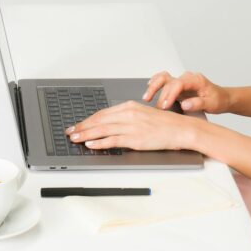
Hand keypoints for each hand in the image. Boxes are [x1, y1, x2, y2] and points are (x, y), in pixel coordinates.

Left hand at [64, 100, 197, 150]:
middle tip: (70, 132)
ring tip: (75, 139)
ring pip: (102, 130)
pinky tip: (91, 144)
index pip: (102, 113)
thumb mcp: (143, 114)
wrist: (180, 129)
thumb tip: (110, 123)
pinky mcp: (135, 139)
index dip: (88, 120)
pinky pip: (113, 140)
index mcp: (130, 106)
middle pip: (99, 120)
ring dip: (86, 134)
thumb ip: (127, 117)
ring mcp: (131, 126)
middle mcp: (128, 114)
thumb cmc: (164, 124)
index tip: (78, 124)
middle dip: (82, 127)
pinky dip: (100, 143)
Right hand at [142, 70, 229, 113]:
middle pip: (168, 80)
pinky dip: (155, 83)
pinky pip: (163, 80)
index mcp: (196, 80)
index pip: (178, 83)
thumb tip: (184, 104)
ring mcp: (181, 81)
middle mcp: (187, 78)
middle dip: (160, 93)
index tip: (165, 106)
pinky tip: (149, 88)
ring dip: (154, 86)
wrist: (222, 97)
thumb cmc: (218, 100)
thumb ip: (198, 103)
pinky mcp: (177, 86)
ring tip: (146, 97)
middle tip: (156, 107)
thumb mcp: (212, 104)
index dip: (170, 94)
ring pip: (163, 78)